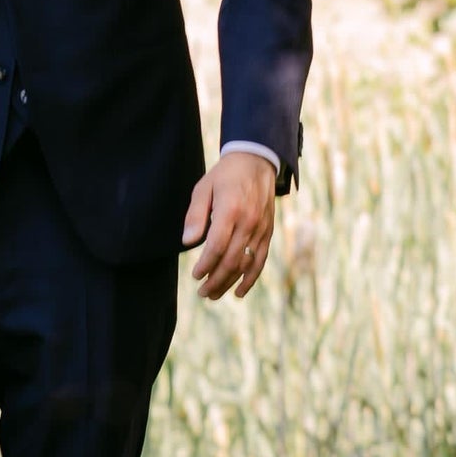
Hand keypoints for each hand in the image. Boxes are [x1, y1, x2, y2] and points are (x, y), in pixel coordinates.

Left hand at [183, 149, 276, 300]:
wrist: (256, 162)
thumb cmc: (224, 176)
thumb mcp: (203, 188)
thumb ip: (195, 216)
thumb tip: (187, 242)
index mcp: (230, 210)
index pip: (217, 246)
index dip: (206, 264)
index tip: (195, 275)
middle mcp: (249, 222)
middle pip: (232, 260)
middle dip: (215, 280)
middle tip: (202, 293)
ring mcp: (261, 228)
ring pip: (246, 264)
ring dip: (230, 282)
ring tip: (214, 294)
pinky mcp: (267, 232)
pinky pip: (260, 259)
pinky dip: (251, 278)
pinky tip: (240, 291)